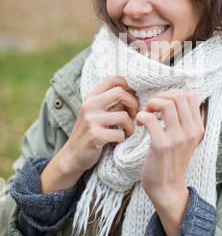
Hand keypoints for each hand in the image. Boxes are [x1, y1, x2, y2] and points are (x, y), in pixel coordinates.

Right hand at [41, 76, 138, 192]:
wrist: (72, 156)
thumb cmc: (90, 133)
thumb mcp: (96, 113)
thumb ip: (111, 103)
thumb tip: (133, 92)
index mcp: (91, 97)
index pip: (113, 79)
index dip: (128, 86)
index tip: (131, 98)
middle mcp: (90, 105)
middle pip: (120, 92)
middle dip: (133, 104)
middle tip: (133, 116)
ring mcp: (91, 120)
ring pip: (124, 116)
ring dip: (130, 127)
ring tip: (125, 133)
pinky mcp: (95, 135)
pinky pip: (120, 134)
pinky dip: (122, 139)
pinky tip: (115, 142)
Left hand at [136, 89, 203, 235]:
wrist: (167, 188)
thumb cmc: (172, 160)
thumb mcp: (187, 138)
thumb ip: (189, 118)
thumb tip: (195, 95)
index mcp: (198, 128)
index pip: (191, 96)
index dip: (173, 94)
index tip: (163, 103)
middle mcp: (191, 132)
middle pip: (179, 97)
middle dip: (162, 96)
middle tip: (153, 107)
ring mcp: (177, 138)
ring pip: (166, 104)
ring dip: (152, 104)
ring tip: (147, 113)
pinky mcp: (162, 145)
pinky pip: (151, 119)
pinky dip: (142, 116)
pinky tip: (140, 124)